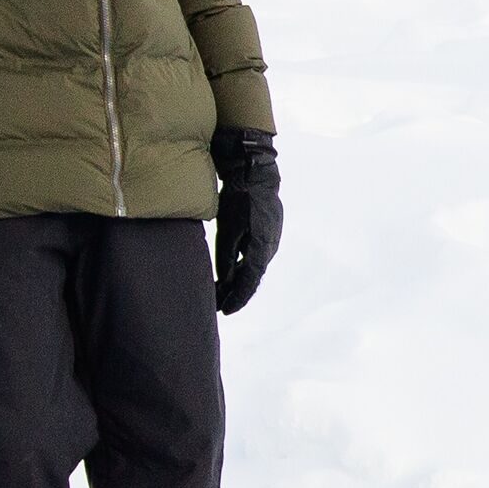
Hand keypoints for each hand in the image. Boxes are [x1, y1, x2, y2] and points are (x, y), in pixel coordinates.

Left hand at [214, 127, 283, 315]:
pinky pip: (254, 257)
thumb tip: (225, 280)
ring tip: (221, 292)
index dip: (237, 299)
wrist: (256, 175)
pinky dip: (242, 268)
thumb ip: (227, 256)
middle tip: (218, 307)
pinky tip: (230, 272)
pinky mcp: (266, 233)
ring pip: (253, 268)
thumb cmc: (241, 200)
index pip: (249, 282)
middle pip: (251, 278)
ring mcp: (270, 241)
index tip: (225, 312)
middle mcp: (269, 248)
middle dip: (235, 293)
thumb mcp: (229, 229)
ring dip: (238, 281)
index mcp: (261, 249)